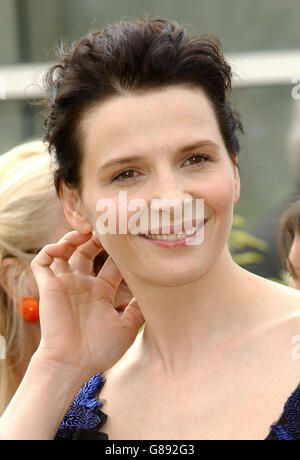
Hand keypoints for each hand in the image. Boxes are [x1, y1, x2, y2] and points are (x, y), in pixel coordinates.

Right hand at [31, 231, 143, 378]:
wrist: (72, 364)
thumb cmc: (98, 350)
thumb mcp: (126, 329)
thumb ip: (138, 311)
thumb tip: (156, 296)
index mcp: (100, 292)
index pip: (111, 264)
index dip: (119, 252)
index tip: (129, 238)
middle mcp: (82, 285)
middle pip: (87, 252)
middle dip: (95, 238)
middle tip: (106, 227)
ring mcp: (65, 284)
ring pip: (64, 251)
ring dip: (71, 238)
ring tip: (84, 231)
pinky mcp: (48, 287)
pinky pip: (42, 262)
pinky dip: (49, 250)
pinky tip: (62, 247)